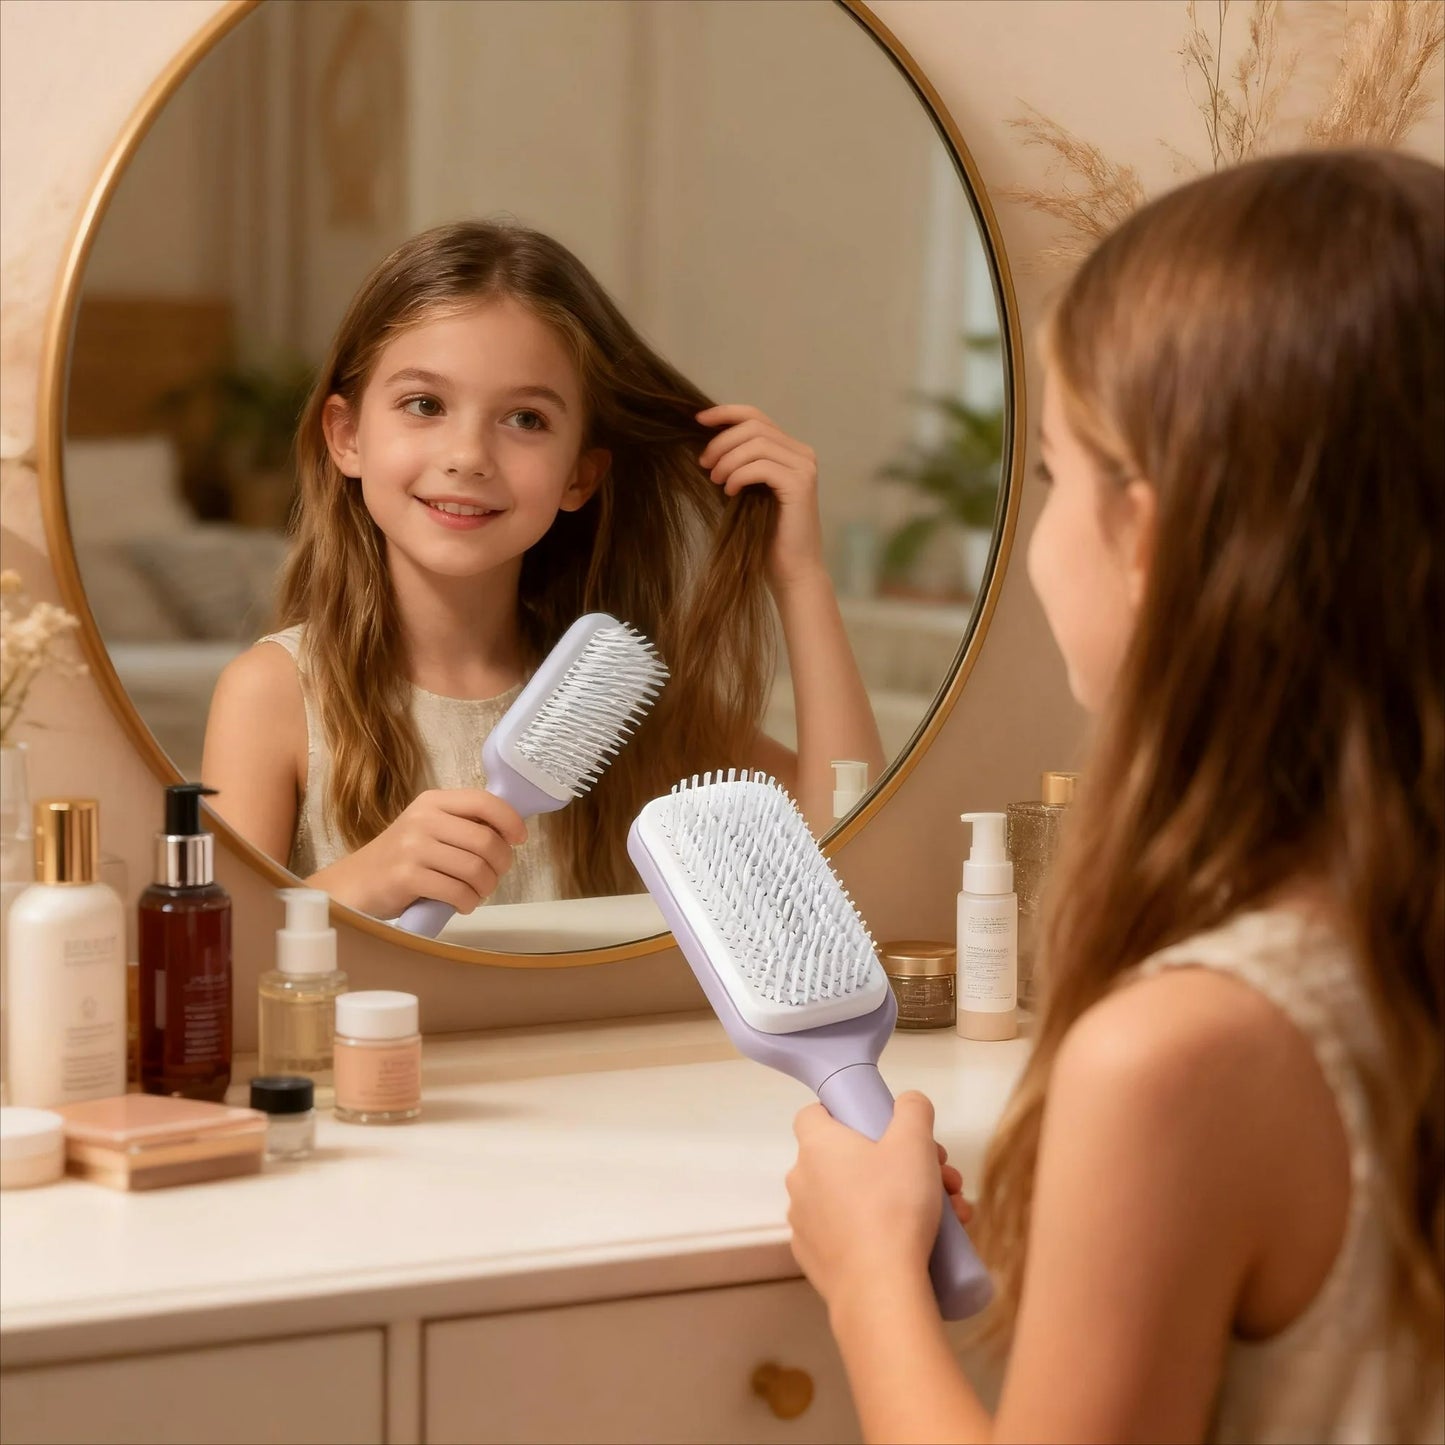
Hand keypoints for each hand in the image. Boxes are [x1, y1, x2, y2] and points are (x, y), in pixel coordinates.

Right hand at [309, 788, 525, 919]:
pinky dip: (468, 902)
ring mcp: (413, 848)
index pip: (484, 801)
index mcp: (432, 802)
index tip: (519, 839)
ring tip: (477, 893)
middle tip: (493, 876)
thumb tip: (510, 833)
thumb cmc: (401, 858)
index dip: (510, 820)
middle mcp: (423, 819)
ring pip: (475, 868)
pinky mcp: (406, 877)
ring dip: (485, 887)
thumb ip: (462, 826)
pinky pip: (456, 891)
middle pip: (486, 840)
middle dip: (500, 864)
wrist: (354, 884)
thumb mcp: (429, 829)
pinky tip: (463, 904)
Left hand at [696, 404, 824, 591]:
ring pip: (756, 443)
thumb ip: (734, 464)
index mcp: (790, 451)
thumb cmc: (764, 536)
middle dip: (721, 441)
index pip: (756, 416)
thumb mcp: (745, 492)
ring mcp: (804, 468)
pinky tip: (730, 492)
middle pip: (754, 425)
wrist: (791, 571)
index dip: (725, 413)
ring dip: (728, 459)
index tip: (697, 420)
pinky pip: (761, 466)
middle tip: (703, 464)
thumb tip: (703, 444)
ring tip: (715, 480)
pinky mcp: (800, 484)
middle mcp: (802, 454)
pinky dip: (739, 475)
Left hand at [787, 1091, 964, 1314]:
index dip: (846, 1115)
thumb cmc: (893, 1204)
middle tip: (941, 1179)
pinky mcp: (815, 1261)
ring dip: (899, 1200)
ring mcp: (804, 1224)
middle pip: (849, 1159)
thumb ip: (913, 1109)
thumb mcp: (914, 1142)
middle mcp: (801, 1181)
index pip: (814, 1114)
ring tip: (948, 1215)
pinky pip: (850, 1235)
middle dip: (900, 1164)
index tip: (883, 1129)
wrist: (880, 1289)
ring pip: (856, 1199)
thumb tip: (908, 1103)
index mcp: (816, 1146)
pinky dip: (880, 1234)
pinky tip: (918, 1244)